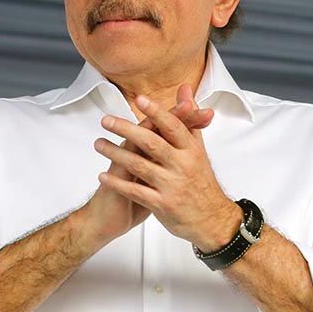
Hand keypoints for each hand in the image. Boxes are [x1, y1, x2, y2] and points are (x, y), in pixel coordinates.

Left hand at [93, 85, 240, 251]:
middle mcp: (183, 166)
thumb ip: (188, 119)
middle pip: (152, 143)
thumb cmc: (202, 182)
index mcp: (192, 150)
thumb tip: (185, 91)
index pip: (173, 126)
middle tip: (106, 121)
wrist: (212, 220)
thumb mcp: (198, 149)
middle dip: (126, 130)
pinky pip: (136, 192)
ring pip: (140, 166)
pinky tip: (102, 176)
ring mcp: (172, 186)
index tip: (139, 100)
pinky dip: (117, 184)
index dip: (156, 112)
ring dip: (116, 154)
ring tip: (99, 144)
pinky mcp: (163, 205)